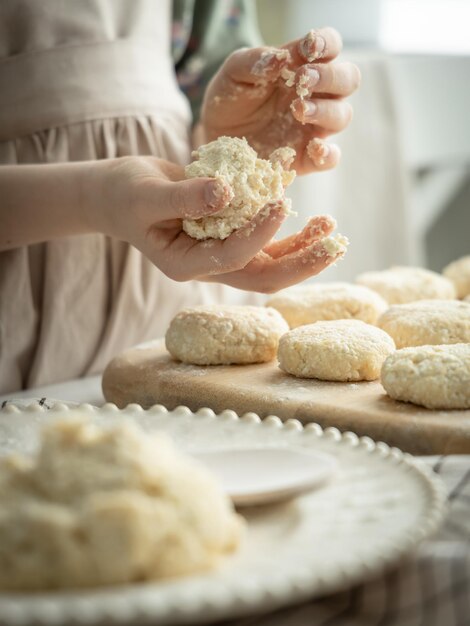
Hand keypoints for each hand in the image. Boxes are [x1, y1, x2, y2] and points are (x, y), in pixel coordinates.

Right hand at [89, 157, 343, 291]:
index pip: (231, 257)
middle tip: (333, 244)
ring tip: (332, 229)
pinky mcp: (230, 240)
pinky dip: (291, 236)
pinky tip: (315, 222)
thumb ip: (185, 196)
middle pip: (261, 277)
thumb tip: (227, 191)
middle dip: (299, 263)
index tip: (279, 203)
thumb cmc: (125, 192)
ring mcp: (221, 256)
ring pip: (269, 265)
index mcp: (185, 264)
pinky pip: (266, 246)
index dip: (258, 234)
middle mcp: (208, 267)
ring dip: (302, 251)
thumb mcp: (147, 192)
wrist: (119, 195)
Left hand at [201, 28, 360, 174]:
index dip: (328, 43)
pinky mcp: (305, 158)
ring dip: (325, 111)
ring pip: (342, 116)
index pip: (331, 46)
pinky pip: (329, 158)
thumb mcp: (234, 72)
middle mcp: (317, 95)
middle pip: (348, 80)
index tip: (310, 46)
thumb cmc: (230, 97)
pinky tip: (314, 148)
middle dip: (331, 77)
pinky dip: (328, 154)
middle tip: (304, 80)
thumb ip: (255, 61)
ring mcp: (314, 127)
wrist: (215, 136)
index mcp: (304, 66)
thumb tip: (281, 57)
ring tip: (298, 110)